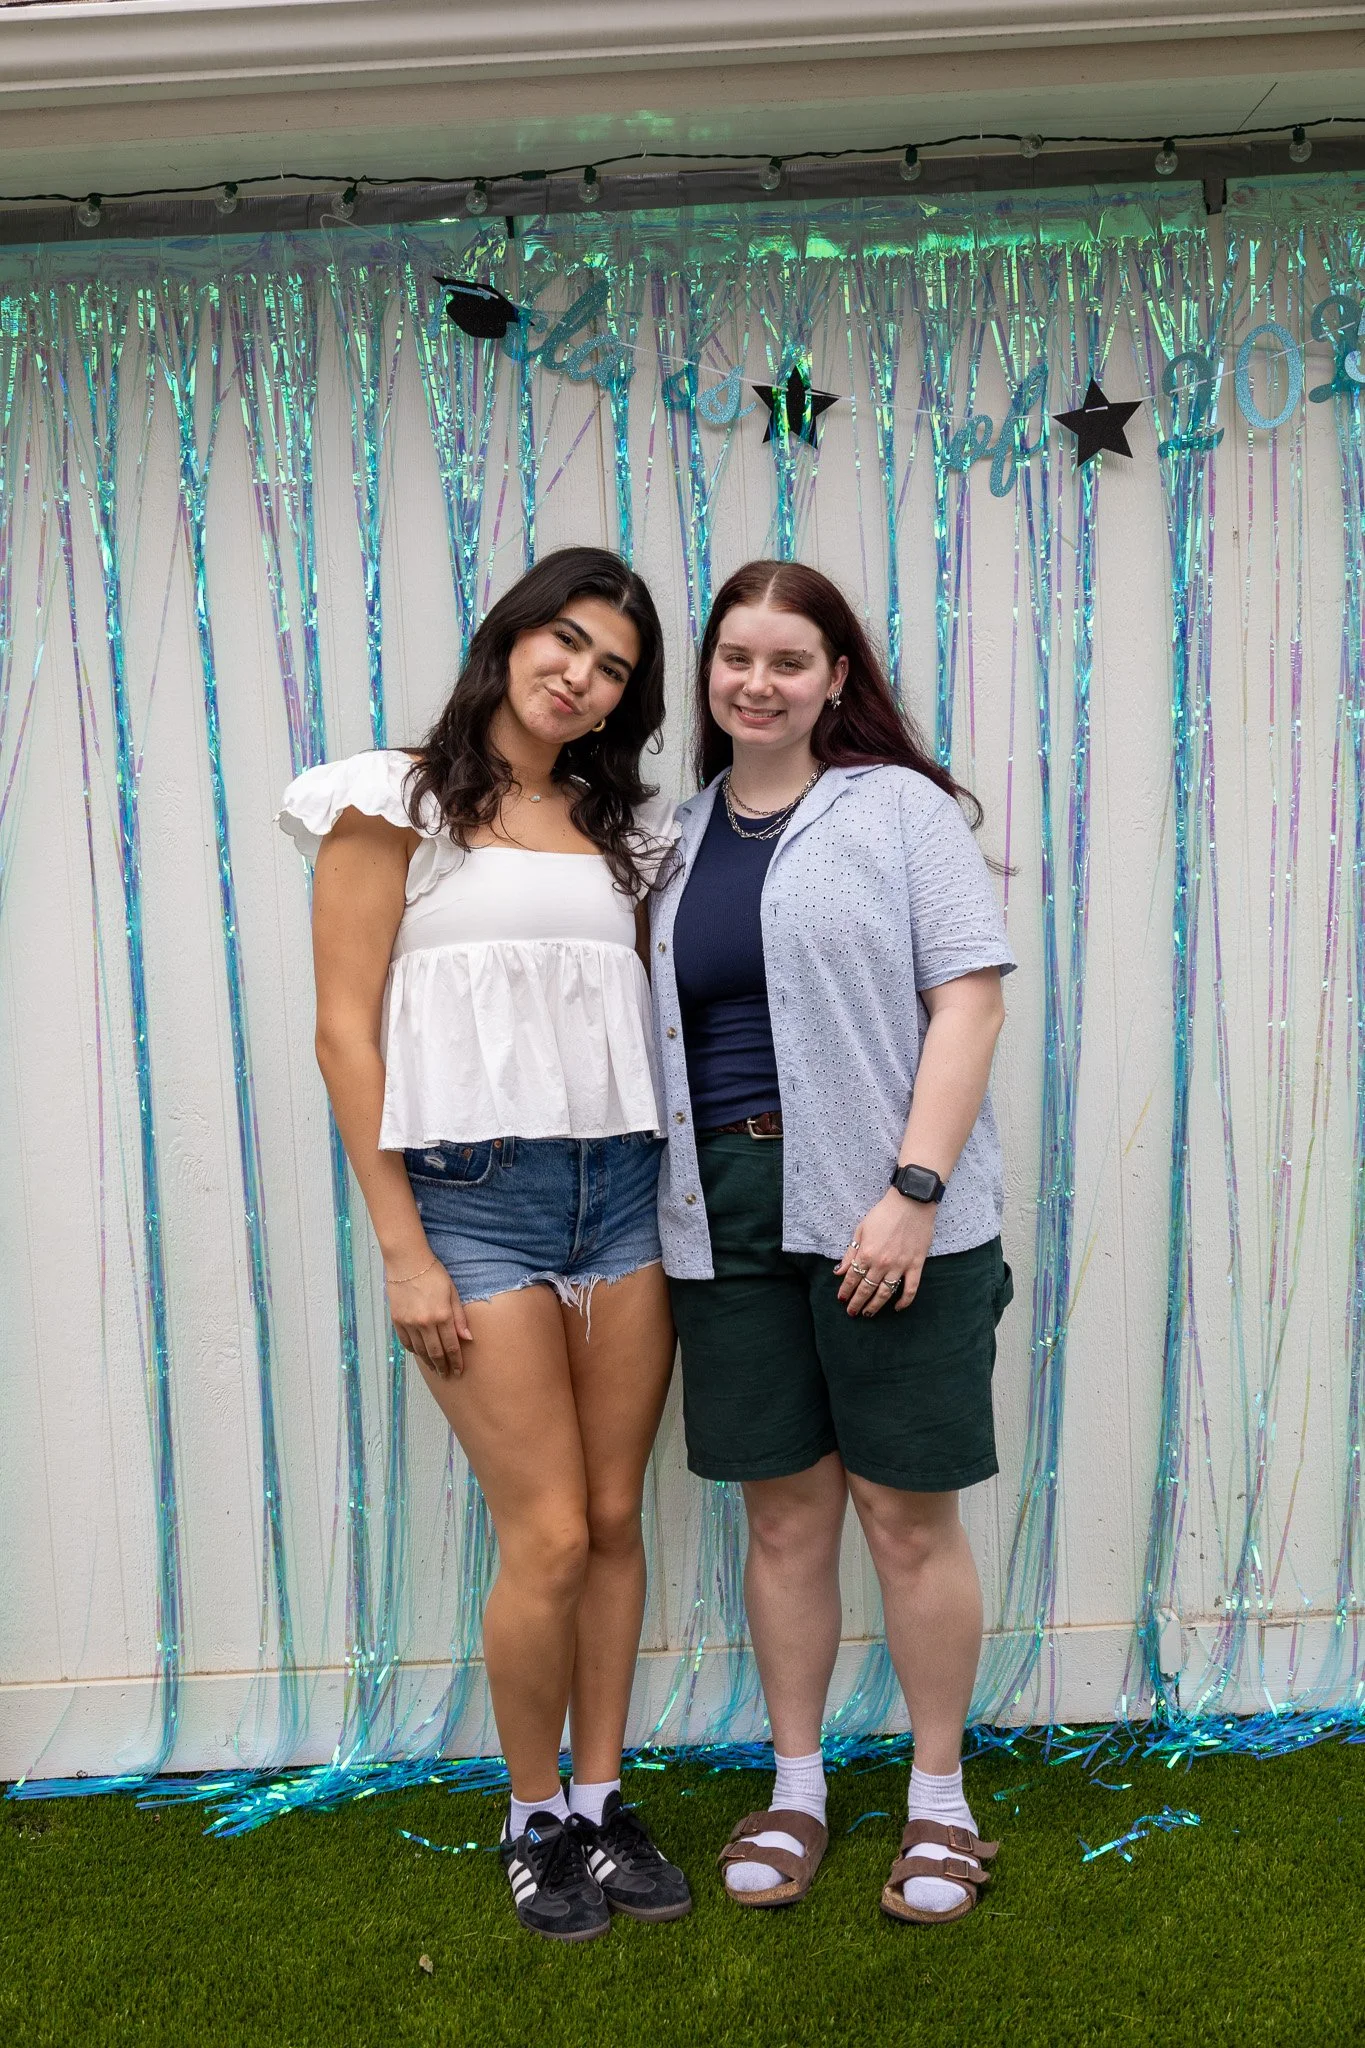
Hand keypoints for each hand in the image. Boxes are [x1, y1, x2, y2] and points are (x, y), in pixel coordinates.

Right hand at [386, 1255, 471, 1375]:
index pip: (451, 1346)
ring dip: (429, 1362)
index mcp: (442, 1315)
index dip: (456, 1362)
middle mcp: (425, 1323)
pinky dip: (414, 1351)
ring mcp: (409, 1323)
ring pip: (420, 1351)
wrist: (407, 1262)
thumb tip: (467, 1339)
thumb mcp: (452, 1292)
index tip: (459, 1371)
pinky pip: (406, 1343)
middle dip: (443, 1367)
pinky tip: (420, 1354)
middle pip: (435, 1353)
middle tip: (447, 1375)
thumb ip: (459, 1317)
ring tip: (435, 1369)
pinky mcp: (397, 1320)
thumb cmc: (434, 1274)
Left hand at [834, 1190, 936, 1317]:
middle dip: (857, 1303)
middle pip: (866, 1289)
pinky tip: (897, 1308)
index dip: (845, 1291)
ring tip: (868, 1314)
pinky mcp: (916, 1265)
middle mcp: (881, 1263)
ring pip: (885, 1293)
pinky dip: (904, 1301)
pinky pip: (911, 1289)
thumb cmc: (884, 1213)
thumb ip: (850, 1252)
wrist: (911, 1202)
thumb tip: (839, 1271)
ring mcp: (900, 1266)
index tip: (842, 1300)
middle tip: (852, 1313)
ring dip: (875, 1306)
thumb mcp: (861, 1229)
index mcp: (866, 1253)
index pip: (852, 1278)